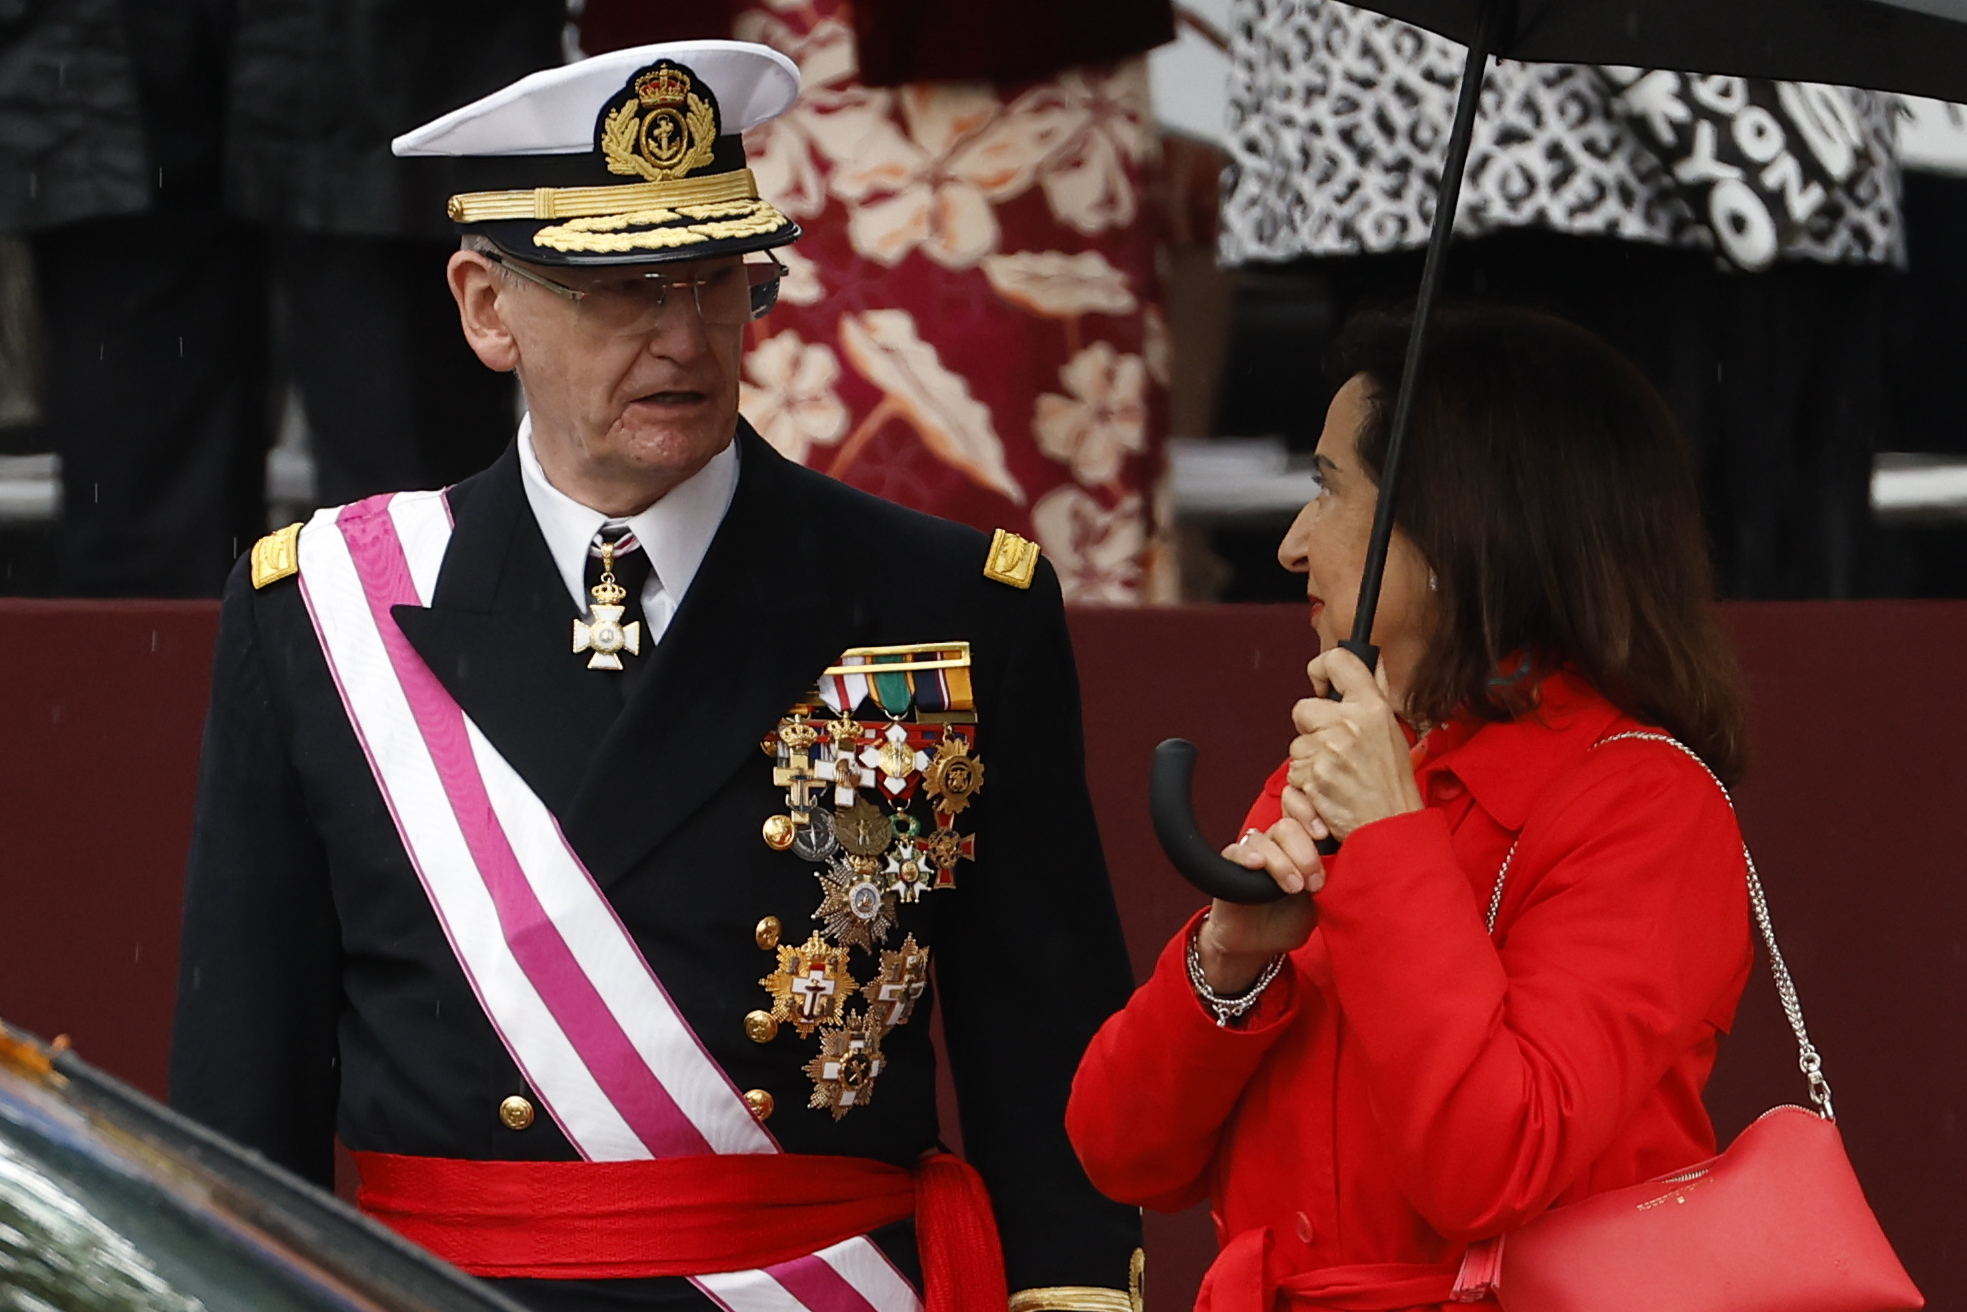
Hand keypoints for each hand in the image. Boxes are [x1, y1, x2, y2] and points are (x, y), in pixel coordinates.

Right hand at [1198, 820, 1321, 991]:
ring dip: (1282, 862)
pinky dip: (1248, 855)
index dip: (1314, 819)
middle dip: (1305, 853)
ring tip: (1292, 887)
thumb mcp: (1321, 903)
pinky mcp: (1230, 865)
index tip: (1326, 837)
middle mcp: (1277, 844)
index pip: (1307, 816)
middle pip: (1288, 827)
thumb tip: (1350, 864)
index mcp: (1302, 846)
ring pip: (1265, 838)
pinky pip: (1236, 850)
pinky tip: (1258, 865)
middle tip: (1314, 883)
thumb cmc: (1290, 921)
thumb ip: (1332, 882)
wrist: (1258, 945)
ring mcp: (1253, 852)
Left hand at [1284, 647, 1423, 841]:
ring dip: (1309, 759)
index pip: (1337, 660)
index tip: (1323, 685)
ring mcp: (1328, 750)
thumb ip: (1370, 696)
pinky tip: (1328, 789)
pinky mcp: (1312, 775)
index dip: (1321, 670)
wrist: (1390, 824)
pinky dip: (1305, 783)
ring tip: (1336, 773)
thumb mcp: (1390, 729)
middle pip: (1303, 708)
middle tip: (1334, 746)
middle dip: (1311, 727)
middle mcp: (1348, 723)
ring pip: (1296, 744)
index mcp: (1371, 706)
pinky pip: (1293, 771)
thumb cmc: (1391, 783)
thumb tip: (1363, 662)